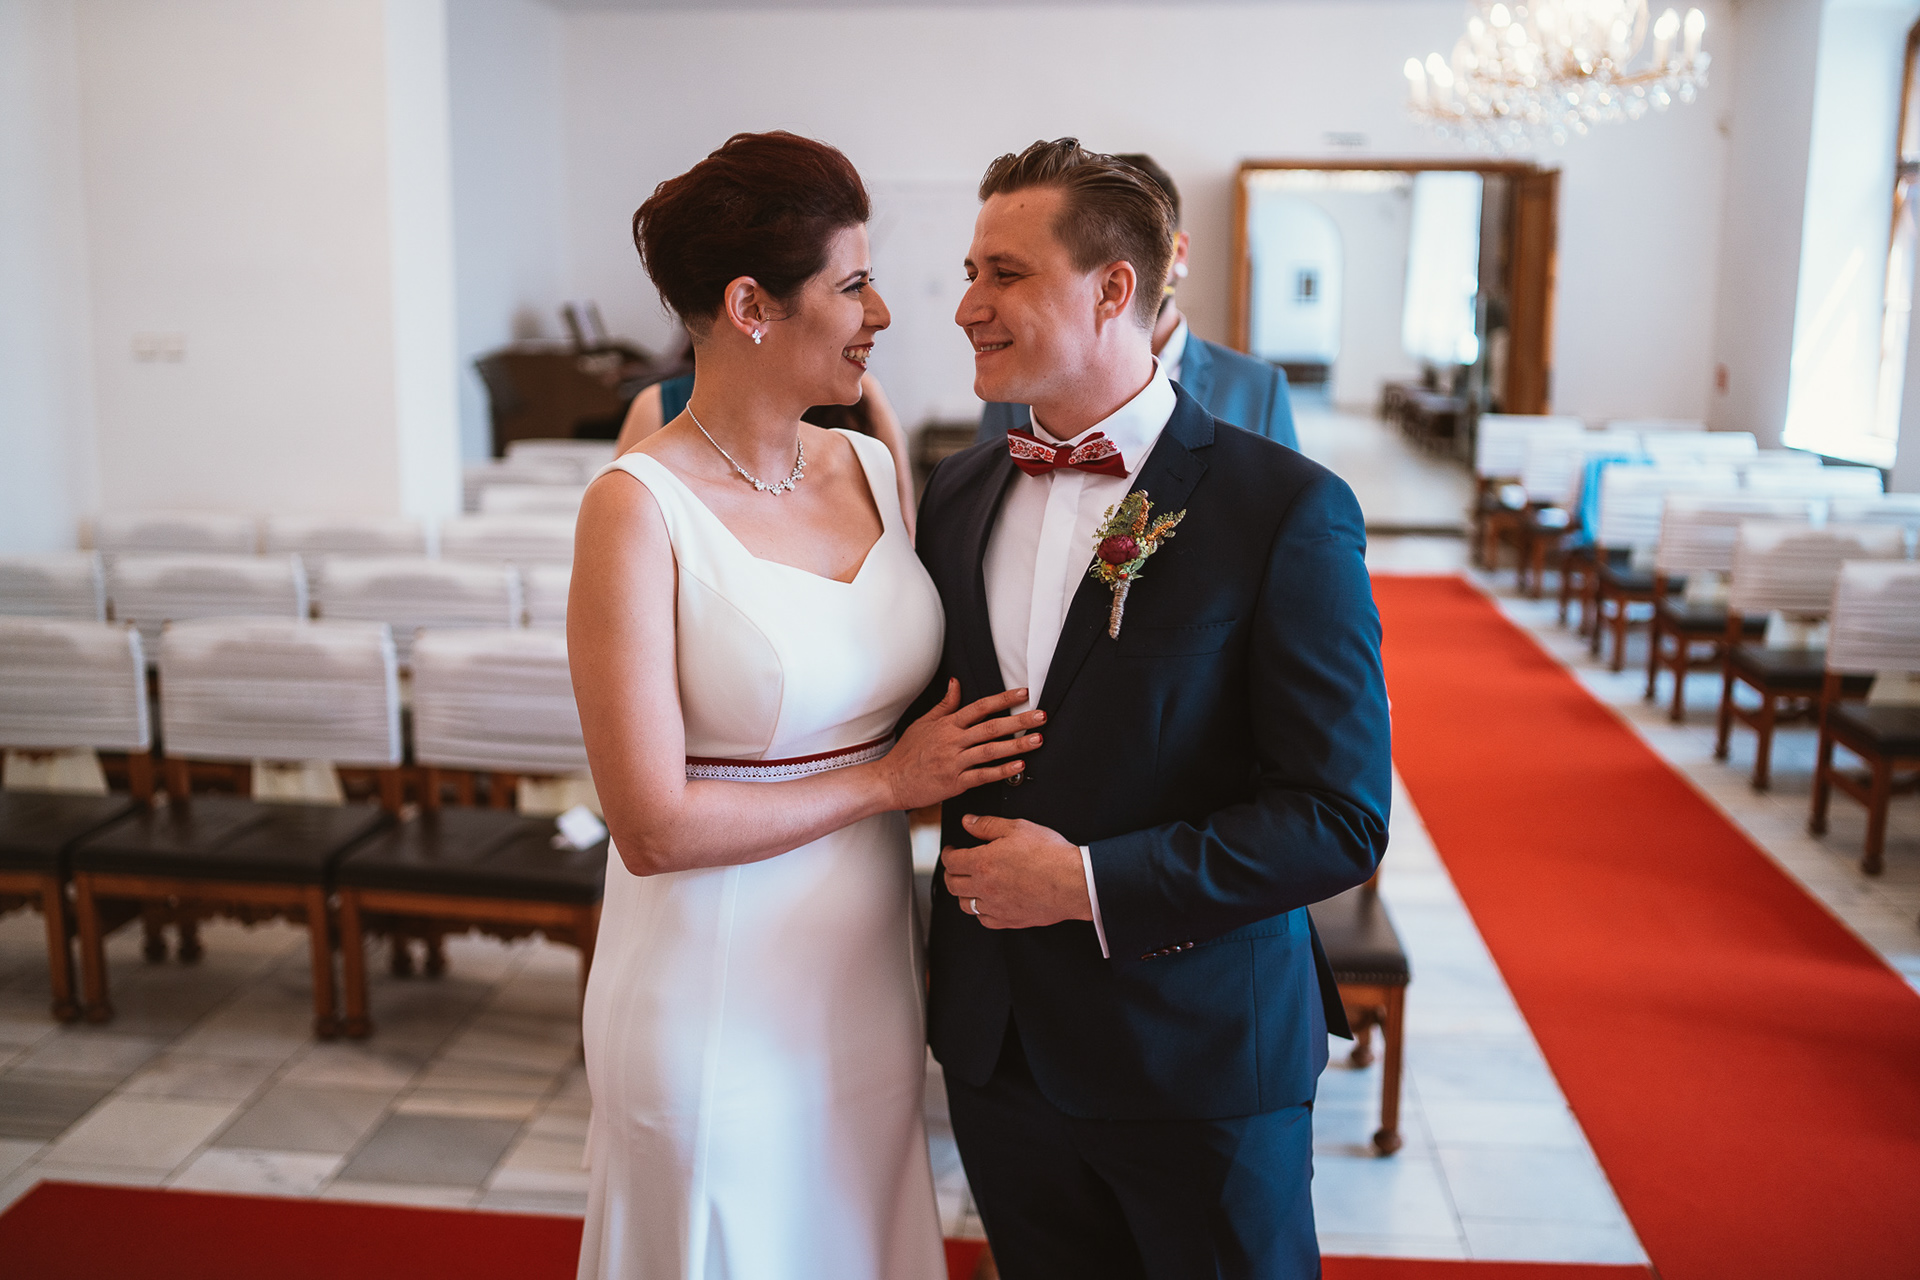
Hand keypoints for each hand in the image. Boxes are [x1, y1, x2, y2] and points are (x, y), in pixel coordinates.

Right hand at [878, 681, 1044, 810]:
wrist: (891, 781)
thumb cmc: (907, 753)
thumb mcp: (923, 722)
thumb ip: (945, 705)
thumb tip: (956, 684)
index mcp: (947, 725)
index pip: (980, 707)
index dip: (1004, 699)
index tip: (1024, 694)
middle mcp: (952, 741)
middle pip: (990, 727)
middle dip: (1018, 721)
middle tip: (1040, 716)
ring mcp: (954, 762)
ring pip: (990, 750)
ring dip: (1016, 745)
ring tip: (1037, 739)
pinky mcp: (954, 782)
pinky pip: (982, 775)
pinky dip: (1001, 771)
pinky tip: (1018, 767)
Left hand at [942, 815, 1090, 929]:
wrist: (1073, 882)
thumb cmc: (1050, 855)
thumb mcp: (1018, 828)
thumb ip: (987, 825)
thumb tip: (968, 822)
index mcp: (983, 863)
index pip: (951, 861)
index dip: (947, 853)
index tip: (951, 850)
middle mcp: (985, 887)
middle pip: (952, 884)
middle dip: (950, 873)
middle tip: (956, 866)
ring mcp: (996, 906)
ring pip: (966, 905)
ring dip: (963, 893)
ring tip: (970, 884)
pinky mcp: (1009, 919)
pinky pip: (985, 919)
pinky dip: (981, 911)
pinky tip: (988, 902)